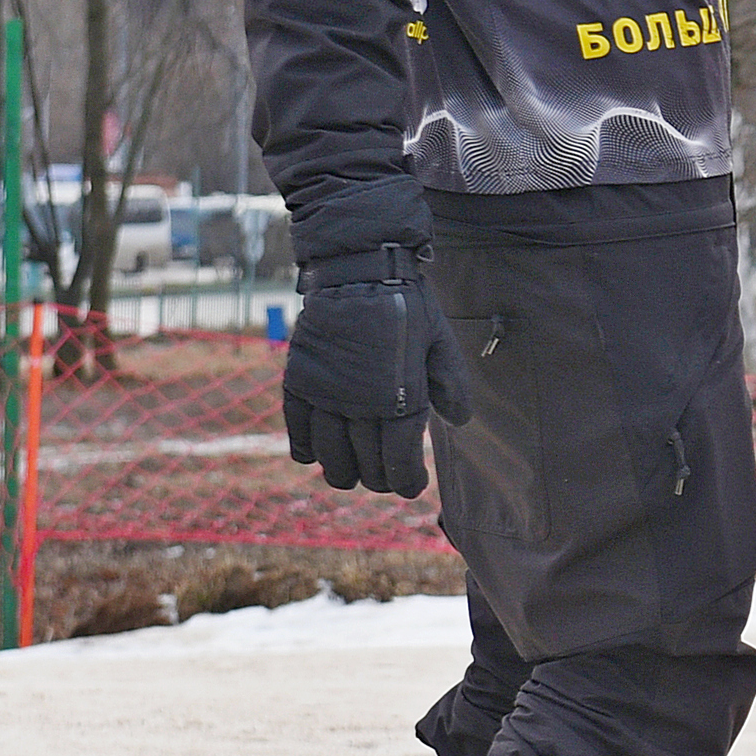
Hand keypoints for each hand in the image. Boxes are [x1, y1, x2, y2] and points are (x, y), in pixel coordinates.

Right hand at [283, 245, 473, 497]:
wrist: (360, 269)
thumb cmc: (408, 307)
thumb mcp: (441, 344)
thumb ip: (452, 386)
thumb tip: (458, 421)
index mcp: (400, 400)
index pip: (400, 463)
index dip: (407, 483)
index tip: (412, 486)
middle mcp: (361, 405)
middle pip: (367, 467)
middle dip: (380, 480)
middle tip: (386, 477)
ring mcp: (327, 394)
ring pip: (330, 458)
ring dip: (343, 473)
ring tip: (352, 473)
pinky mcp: (300, 381)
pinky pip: (297, 429)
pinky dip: (304, 449)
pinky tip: (313, 456)